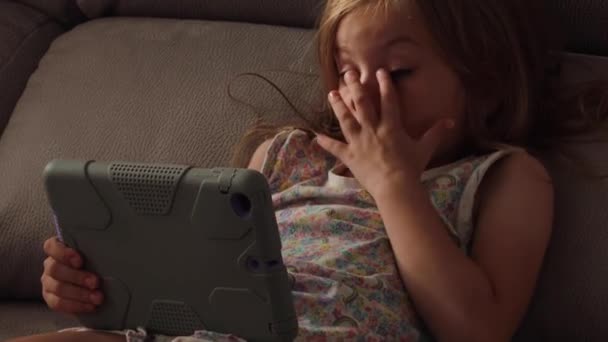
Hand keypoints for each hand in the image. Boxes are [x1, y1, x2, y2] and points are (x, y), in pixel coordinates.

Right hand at [41, 237, 103, 313]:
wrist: (92, 283)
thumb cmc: (94, 263)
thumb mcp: (94, 254)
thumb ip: (94, 252)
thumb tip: (110, 252)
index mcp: (58, 250)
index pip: (52, 247)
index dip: (64, 253)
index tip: (80, 261)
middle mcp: (50, 265)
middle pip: (55, 269)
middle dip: (77, 277)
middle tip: (95, 282)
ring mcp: (49, 283)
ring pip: (58, 288)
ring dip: (79, 294)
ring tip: (97, 297)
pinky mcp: (51, 298)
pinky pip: (59, 304)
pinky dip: (76, 305)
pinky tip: (90, 306)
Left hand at [316, 69, 452, 197]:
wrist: (395, 187)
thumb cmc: (411, 168)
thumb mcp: (425, 149)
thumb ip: (436, 133)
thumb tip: (451, 121)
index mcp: (391, 127)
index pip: (388, 101)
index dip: (384, 85)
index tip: (378, 71)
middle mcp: (373, 130)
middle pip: (362, 104)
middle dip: (355, 86)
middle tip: (347, 73)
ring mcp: (359, 142)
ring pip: (346, 120)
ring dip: (338, 106)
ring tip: (331, 93)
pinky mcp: (350, 156)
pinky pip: (336, 148)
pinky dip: (325, 143)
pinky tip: (316, 137)